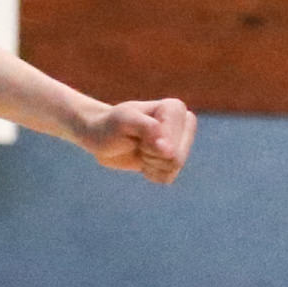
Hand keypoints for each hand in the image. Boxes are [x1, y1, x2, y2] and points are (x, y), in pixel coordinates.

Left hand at [78, 97, 195, 184]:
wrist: (102, 138)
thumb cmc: (111, 125)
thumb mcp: (124, 121)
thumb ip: (148, 129)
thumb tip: (170, 151)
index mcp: (175, 109)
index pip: (172, 145)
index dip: (149, 146)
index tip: (136, 133)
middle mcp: (184, 122)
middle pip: (177, 159)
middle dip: (151, 156)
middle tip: (138, 142)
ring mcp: (181, 141)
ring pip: (172, 168)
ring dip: (150, 163)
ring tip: (140, 148)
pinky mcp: (175, 159)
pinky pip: (167, 177)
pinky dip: (151, 172)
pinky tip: (143, 159)